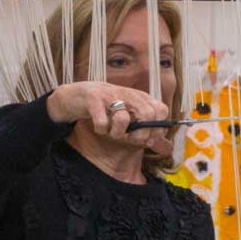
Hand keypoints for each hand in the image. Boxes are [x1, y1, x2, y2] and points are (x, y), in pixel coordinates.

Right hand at [47, 81, 168, 144]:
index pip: (161, 110)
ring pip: (124, 119)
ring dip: (117, 133)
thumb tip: (164, 145)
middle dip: (140, 135)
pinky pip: (102, 123)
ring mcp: (110, 94)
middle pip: (148, 114)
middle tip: (129, 139)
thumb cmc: (106, 109)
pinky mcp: (93, 99)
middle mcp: (128, 93)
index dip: (158, 128)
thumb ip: (145, 129)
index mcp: (139, 97)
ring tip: (111, 131)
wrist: (75, 96)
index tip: (148, 139)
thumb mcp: (128, 116)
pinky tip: (98, 127)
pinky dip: (101, 130)